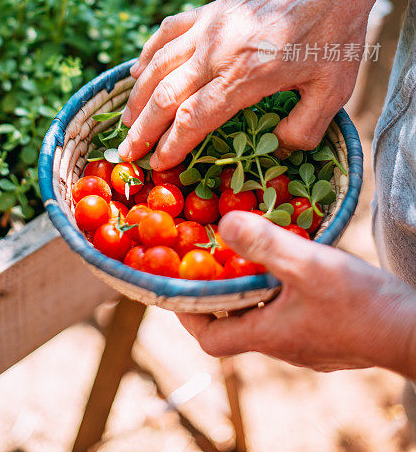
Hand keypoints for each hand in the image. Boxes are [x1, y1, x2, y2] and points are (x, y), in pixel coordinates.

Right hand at [118, 0, 374, 168]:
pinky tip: (137, 70)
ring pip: (158, 65)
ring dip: (137, 96)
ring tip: (125, 121)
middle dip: (141, 129)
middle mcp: (217, 51)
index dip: (171, 145)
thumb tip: (276, 150)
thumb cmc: (337, 35)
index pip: (193, 119)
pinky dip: (147, 53)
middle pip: (165, 96)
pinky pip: (167, 32)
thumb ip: (304, 128)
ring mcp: (210, 26)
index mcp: (246, 75)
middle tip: (126, 153)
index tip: (156, 165)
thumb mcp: (334, 90)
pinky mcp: (210, 9)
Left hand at [178, 212, 415, 375]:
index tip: (177, 285)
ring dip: (249, 286)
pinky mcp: (326, 334)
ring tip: (248, 251)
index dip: (186, 314)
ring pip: (263, 314)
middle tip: (211, 256)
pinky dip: (278, 288)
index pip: (209, 338)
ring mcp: (306, 342)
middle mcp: (281, 345)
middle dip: (217, 291)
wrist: (413, 331)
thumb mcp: (307, 264)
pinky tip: (290, 261)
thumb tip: (224, 223)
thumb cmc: (360, 303)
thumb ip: (265, 244)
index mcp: (266, 334)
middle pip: (233, 323)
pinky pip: (289, 311)